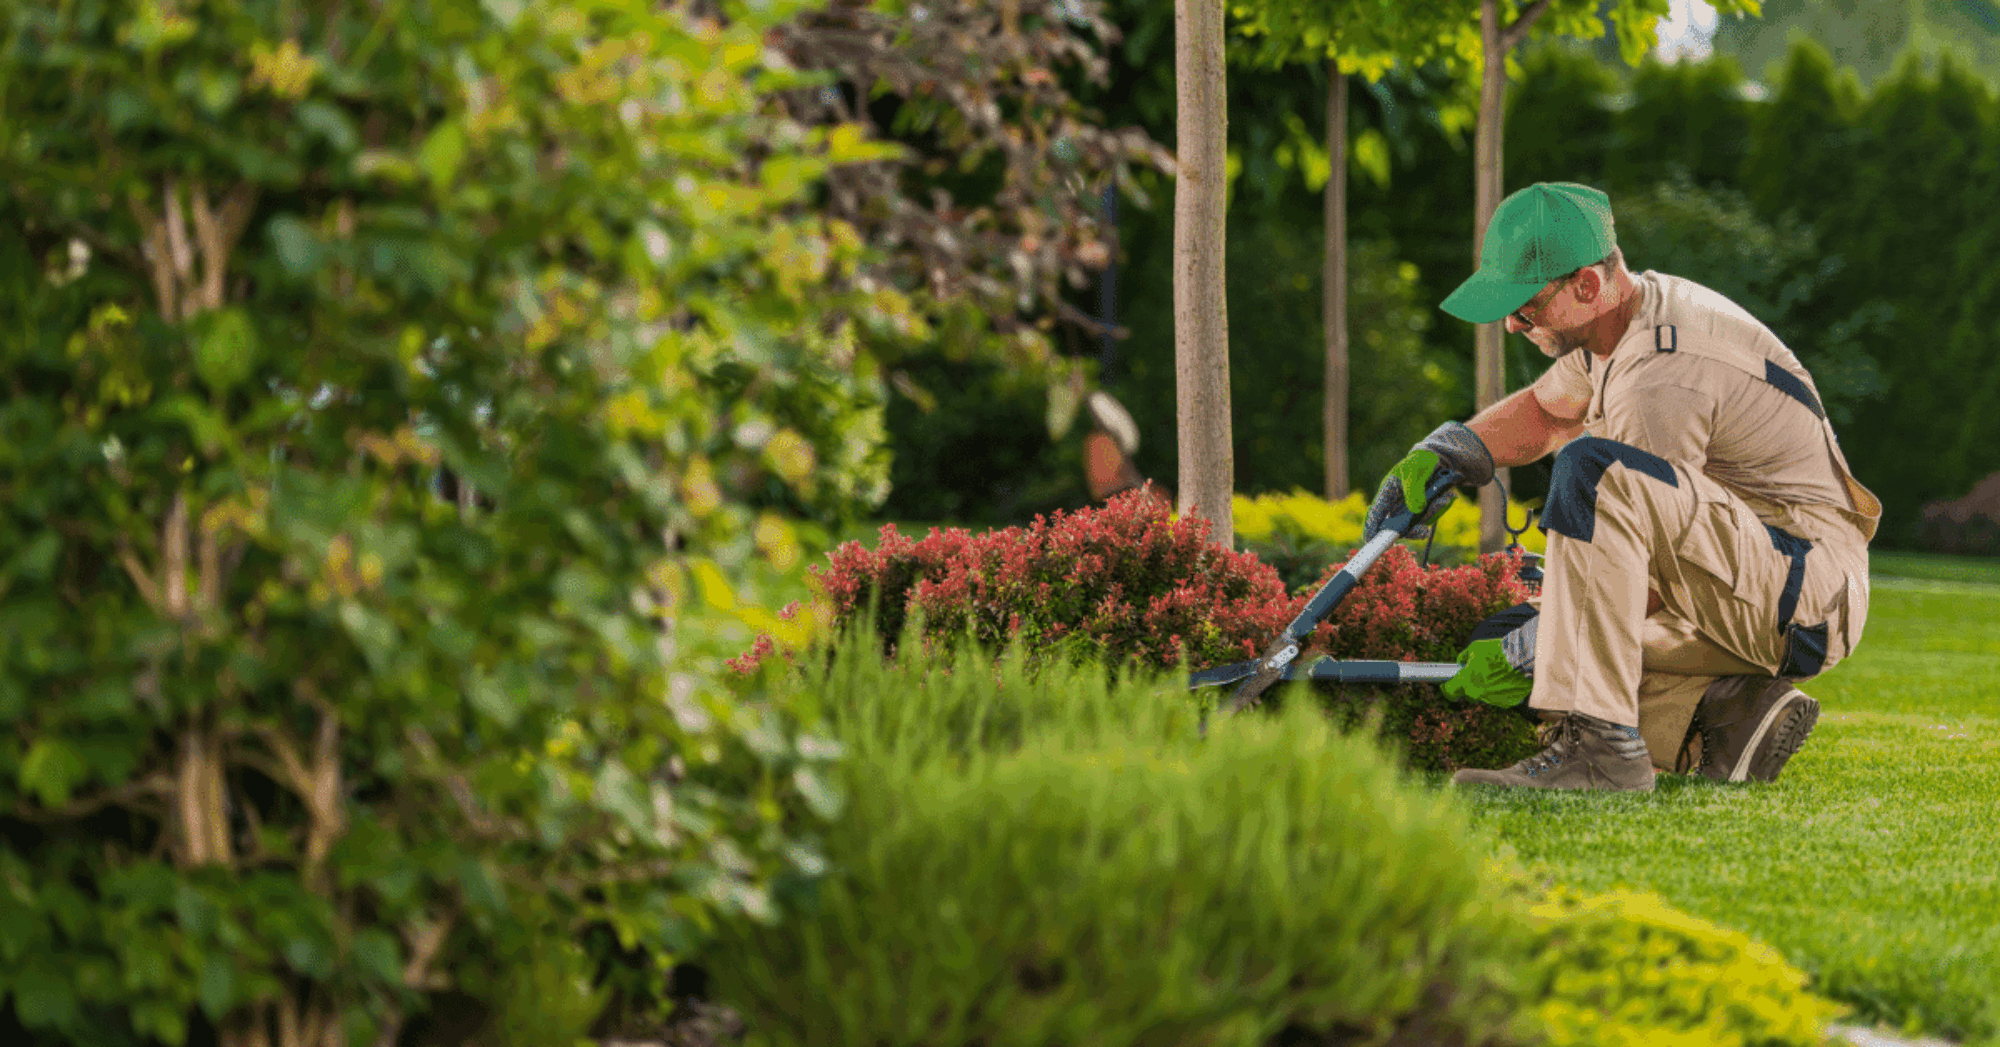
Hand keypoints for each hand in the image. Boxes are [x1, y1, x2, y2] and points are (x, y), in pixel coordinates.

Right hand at [1360, 422, 1495, 542]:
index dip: (1371, 527)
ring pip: (1415, 522)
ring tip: (1443, 498)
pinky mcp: (1421, 510)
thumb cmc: (1419, 462)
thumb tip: (1416, 511)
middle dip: (1411, 529)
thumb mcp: (1414, 472)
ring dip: (1431, 513)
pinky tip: (1445, 496)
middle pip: (1396, 525)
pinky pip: (1428, 516)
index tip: (1370, 540)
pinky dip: (1437, 508)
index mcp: (1387, 492)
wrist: (1436, 460)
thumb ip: (1414, 491)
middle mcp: (1396, 504)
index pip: (1376, 512)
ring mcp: (1408, 508)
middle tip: (1424, 531)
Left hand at [1440, 638, 1532, 707]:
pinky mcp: (1507, 703)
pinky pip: (1500, 698)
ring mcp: (1493, 700)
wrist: (1523, 658)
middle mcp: (1478, 694)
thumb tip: (1461, 662)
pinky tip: (1508, 679)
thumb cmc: (1497, 651)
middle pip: (1469, 694)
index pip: (1450, 691)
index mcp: (1466, 681)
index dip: (1447, 688)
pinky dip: (1502, 691)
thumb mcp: (1475, 648)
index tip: (1446, 686)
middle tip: (1478, 674)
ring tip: (1498, 673)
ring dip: (1487, 687)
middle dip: (1470, 685)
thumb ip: (1465, 657)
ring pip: (1485, 696)